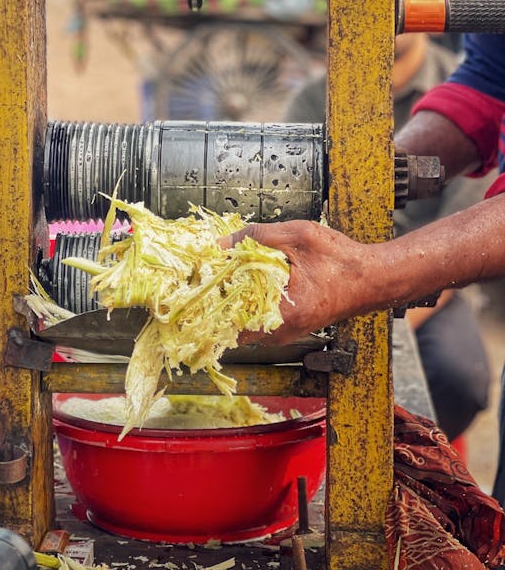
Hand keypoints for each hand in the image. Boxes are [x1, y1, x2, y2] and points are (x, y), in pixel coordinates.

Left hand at [219, 221, 380, 344]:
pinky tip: (244, 281)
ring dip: (231, 299)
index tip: (197, 279)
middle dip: (216, 298)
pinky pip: (257, 319)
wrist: (373, 279)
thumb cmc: (342, 259)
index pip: (229, 318)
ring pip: (243, 322)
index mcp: (284, 314)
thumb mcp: (298, 236)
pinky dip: (247, 301)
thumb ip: (256, 237)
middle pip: (232, 323)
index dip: (209, 297)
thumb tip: (219, 243)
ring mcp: (284, 333)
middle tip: (204, 275)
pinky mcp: (288, 327)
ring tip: (222, 275)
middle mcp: (281, 332)